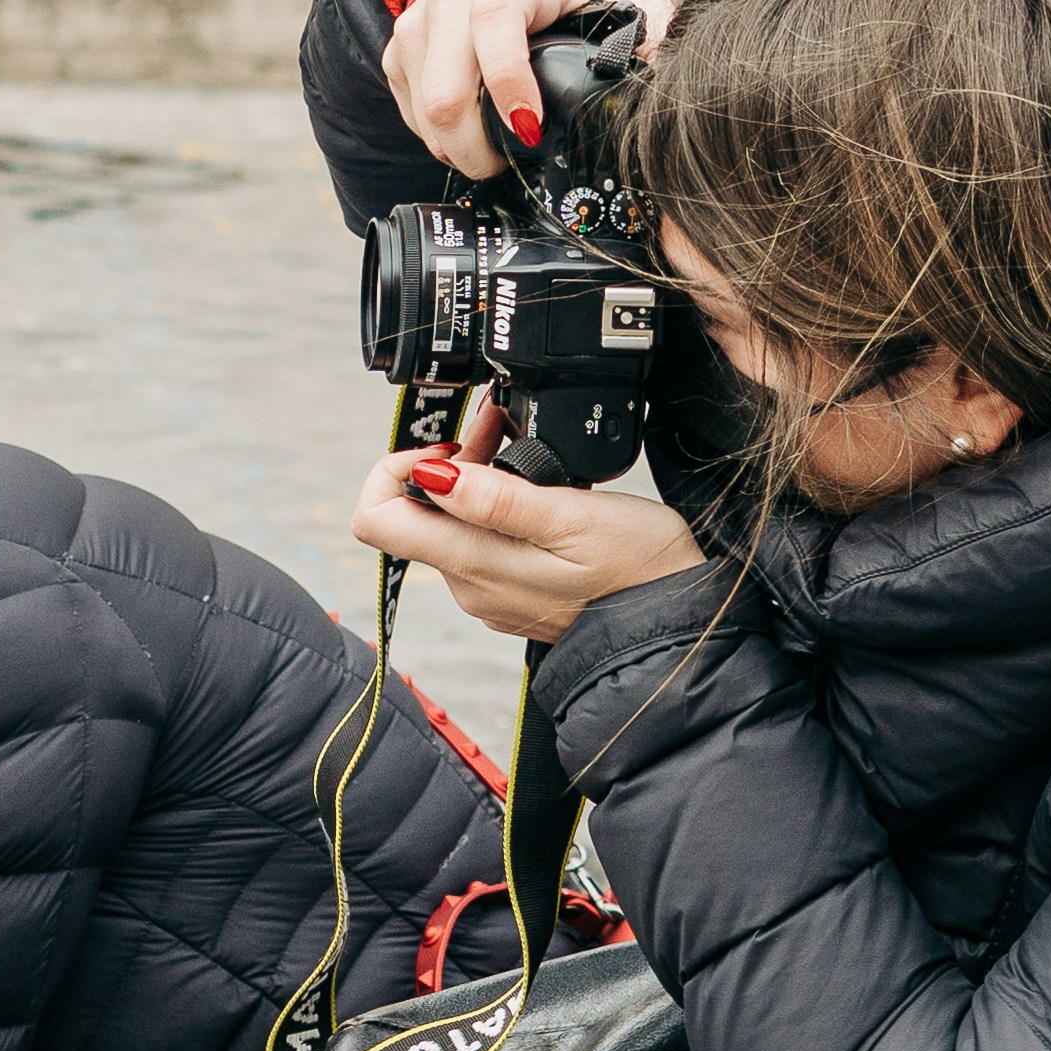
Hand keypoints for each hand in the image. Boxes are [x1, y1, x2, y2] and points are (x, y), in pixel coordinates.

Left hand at [347, 436, 709, 649]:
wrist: (673, 623)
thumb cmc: (637, 570)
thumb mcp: (572, 518)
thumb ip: (498, 499)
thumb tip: (433, 476)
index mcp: (473, 563)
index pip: (376, 520)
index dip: (395, 470)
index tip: (446, 450)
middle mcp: (469, 584)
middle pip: (418, 514)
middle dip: (450, 463)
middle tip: (496, 427)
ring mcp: (489, 591)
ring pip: (454, 524)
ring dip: (479, 480)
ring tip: (524, 446)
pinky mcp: (512, 592)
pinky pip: (484, 541)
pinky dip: (500, 506)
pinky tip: (539, 488)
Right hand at [385, 0, 676, 184]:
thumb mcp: (615, 2)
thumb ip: (651, 30)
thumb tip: (672, 72)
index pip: (496, 22)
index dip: (508, 81)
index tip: (529, 131)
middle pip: (446, 90)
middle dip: (479, 148)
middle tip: (509, 165)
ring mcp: (417, 23)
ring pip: (423, 112)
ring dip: (458, 150)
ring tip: (493, 155)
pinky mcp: (396, 52)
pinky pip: (408, 115)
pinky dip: (438, 139)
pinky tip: (468, 137)